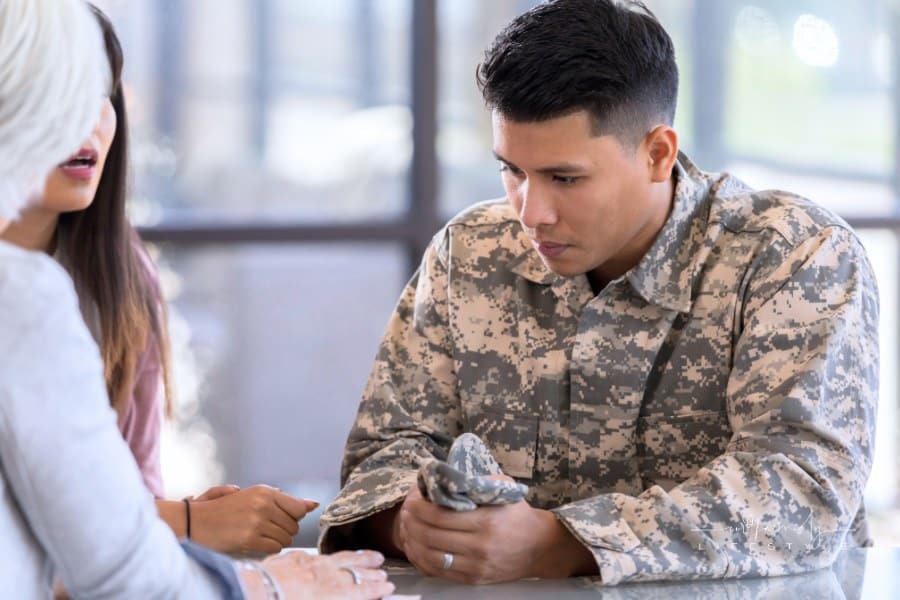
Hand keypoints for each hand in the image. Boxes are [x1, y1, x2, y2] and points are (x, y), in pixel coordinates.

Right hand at [190, 485, 317, 553]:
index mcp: (265, 491)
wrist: (196, 521)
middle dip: (284, 529)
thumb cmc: (225, 508)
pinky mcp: (250, 539)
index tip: (283, 519)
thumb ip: (283, 499)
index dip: (294, 517)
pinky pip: (274, 548)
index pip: (299, 508)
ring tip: (259, 535)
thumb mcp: (253, 496)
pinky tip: (256, 543)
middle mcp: (264, 504)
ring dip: (276, 540)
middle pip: (294, 525)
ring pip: (286, 538)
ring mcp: (257, 522)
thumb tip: (313, 505)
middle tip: (266, 527)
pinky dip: (269, 548)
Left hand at [262, 550, 394, 599]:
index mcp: (329, 594)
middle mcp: (320, 577)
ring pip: (335, 559)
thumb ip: (337, 596)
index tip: (387, 587)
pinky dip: (323, 556)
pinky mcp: (288, 560)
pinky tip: (324, 556)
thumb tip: (354, 594)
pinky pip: (311, 556)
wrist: (246, 593)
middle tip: (382, 570)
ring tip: (367, 555)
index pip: (359, 591)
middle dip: (369, 571)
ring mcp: (305, 566)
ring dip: (354, 558)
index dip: (375, 589)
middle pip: (351, 572)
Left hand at [396, 484, 593, 583]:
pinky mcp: (473, 579)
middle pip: (431, 537)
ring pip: (431, 557)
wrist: (539, 546)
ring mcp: (476, 566)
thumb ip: (477, 480)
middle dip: (412, 524)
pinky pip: (440, 572)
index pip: (440, 516)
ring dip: (413, 543)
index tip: (411, 500)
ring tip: (406, 530)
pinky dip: (423, 560)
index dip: (419, 508)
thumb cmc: (517, 513)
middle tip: (404, 514)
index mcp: (485, 522)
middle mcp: (479, 546)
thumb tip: (445, 473)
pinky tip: (416, 549)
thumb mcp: (503, 488)